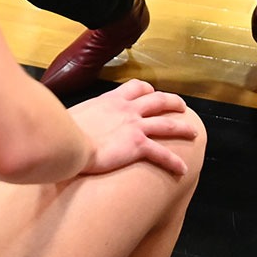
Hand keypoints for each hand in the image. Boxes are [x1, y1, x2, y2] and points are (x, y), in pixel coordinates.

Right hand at [68, 80, 197, 176]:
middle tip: (182, 107)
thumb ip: (78, 117)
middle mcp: (127, 110)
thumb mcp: (70, 116)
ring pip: (167, 124)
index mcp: (111, 100)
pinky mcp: (138, 146)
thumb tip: (66, 123)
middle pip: (158, 101)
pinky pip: (162, 153)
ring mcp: (135, 127)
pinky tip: (182, 169)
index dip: (147, 90)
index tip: (152, 93)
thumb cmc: (62, 132)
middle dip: (173, 102)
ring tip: (194, 132)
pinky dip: (174, 162)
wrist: (66, 144)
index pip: (136, 88)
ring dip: (183, 128)